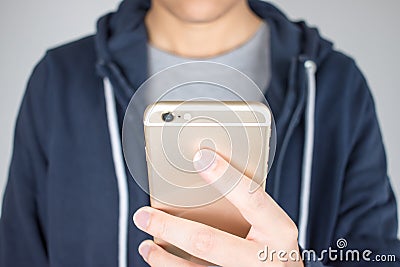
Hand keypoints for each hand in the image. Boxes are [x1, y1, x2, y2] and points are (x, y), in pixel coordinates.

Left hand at [133, 149, 303, 266]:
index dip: (226, 177)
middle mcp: (266, 258)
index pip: (252, 199)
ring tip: (146, 245)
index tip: (201, 158)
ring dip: (163, 259)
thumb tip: (209, 175)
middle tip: (144, 215)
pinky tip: (162, 261)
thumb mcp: (273, 224)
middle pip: (209, 242)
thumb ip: (247, 207)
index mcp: (279, 231)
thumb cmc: (276, 247)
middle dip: (171, 228)